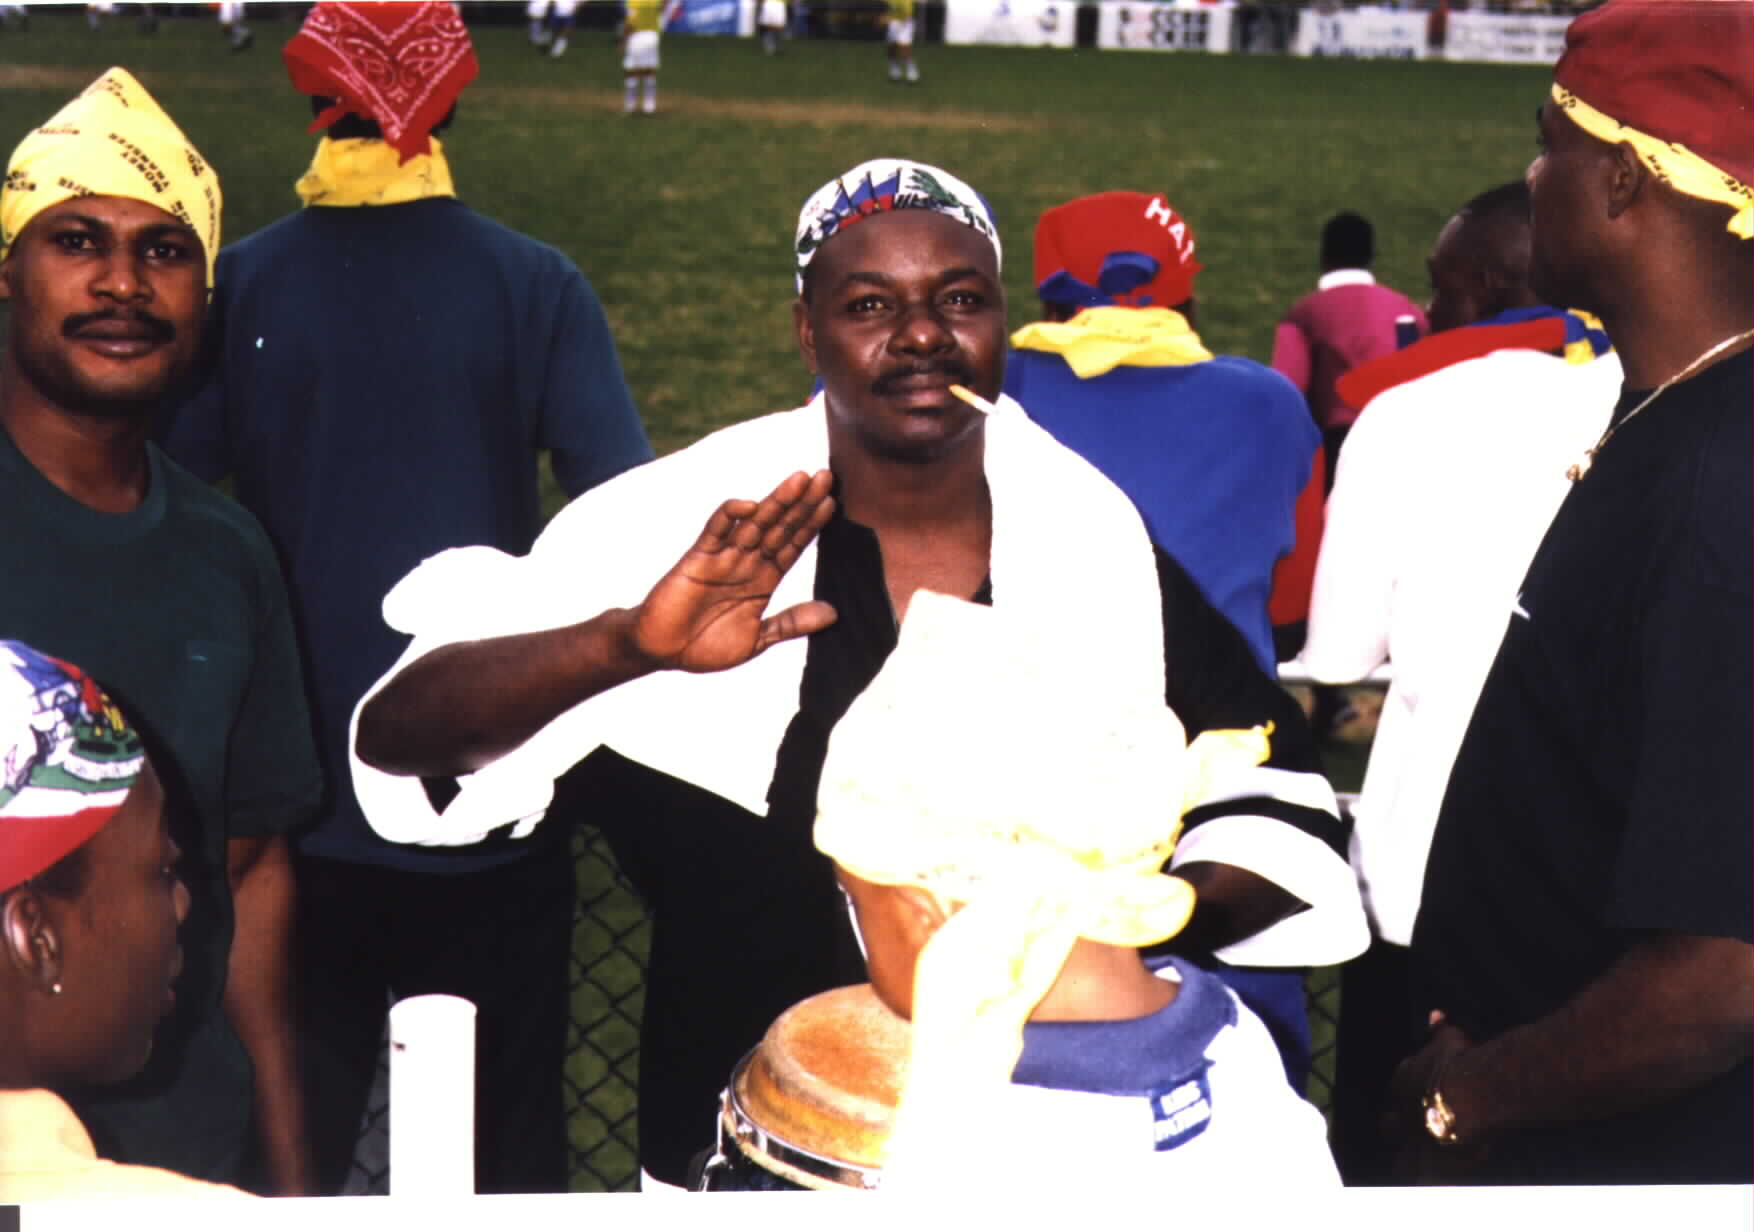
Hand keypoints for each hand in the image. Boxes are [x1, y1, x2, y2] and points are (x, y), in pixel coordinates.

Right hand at [633, 469, 837, 672]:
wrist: (662, 652)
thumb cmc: (706, 646)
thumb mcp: (757, 639)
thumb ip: (791, 623)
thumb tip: (834, 614)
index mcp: (763, 580)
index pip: (792, 545)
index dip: (811, 524)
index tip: (832, 503)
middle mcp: (746, 563)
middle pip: (779, 527)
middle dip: (801, 503)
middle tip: (825, 476)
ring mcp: (723, 558)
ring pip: (754, 523)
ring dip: (776, 502)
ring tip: (800, 480)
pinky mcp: (698, 559)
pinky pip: (715, 531)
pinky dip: (730, 516)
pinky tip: (751, 505)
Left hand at [1384, 1011, 1490, 1182]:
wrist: (1474, 1091)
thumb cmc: (1464, 1060)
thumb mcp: (1450, 1038)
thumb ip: (1439, 1030)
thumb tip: (1435, 1014)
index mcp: (1403, 1082)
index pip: (1394, 1094)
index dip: (1402, 1100)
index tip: (1414, 1103)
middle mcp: (1402, 1113)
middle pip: (1389, 1128)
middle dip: (1396, 1131)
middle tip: (1409, 1137)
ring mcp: (1415, 1140)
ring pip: (1402, 1160)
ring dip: (1408, 1164)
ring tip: (1414, 1171)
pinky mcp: (1434, 1162)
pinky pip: (1425, 1180)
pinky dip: (1429, 1182)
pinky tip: (1434, 1185)